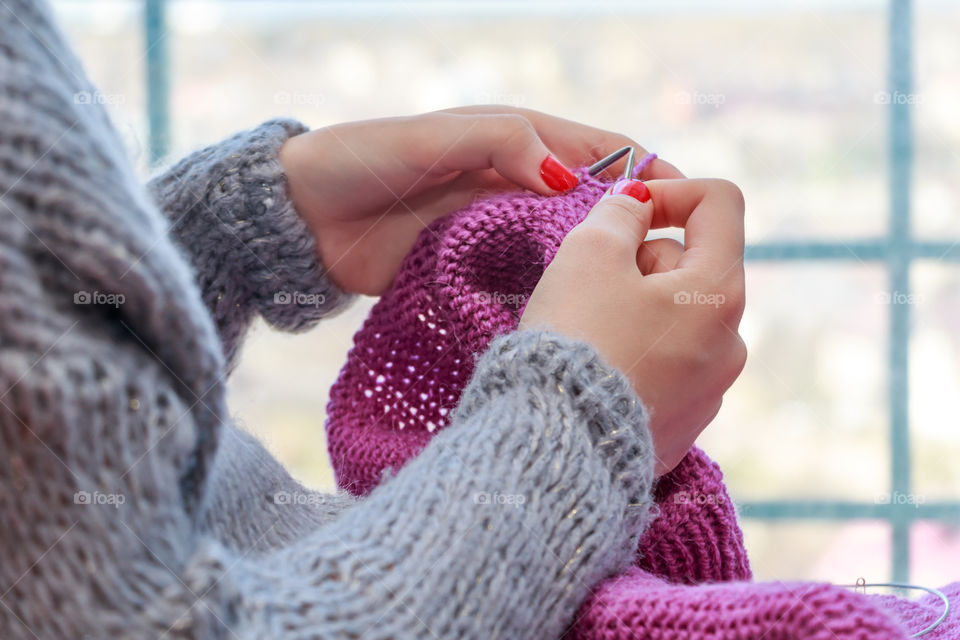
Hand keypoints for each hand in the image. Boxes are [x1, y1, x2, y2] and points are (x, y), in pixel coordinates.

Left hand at [278, 106, 682, 294]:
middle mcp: (517, 186)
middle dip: (632, 230)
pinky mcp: (475, 269)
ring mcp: (498, 231)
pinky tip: (576, 319)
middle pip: (593, 206)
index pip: (602, 152)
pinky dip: (554, 294)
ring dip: (597, 269)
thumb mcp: (440, 137)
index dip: (647, 174)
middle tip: (666, 269)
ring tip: (634, 302)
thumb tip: (571, 179)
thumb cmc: (367, 160)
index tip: (683, 207)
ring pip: (566, 248)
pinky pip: (527, 281)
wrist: (307, 220)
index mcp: (517, 142)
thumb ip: (505, 144)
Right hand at [519, 178, 746, 474]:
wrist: (559, 443)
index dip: (670, 189)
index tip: (624, 208)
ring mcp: (711, 388)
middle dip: (641, 259)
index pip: (720, 203)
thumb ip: (619, 212)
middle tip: (590, 282)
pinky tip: (598, 369)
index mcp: (719, 292)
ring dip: (636, 306)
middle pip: (693, 264)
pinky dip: (635, 353)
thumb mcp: (589, 253)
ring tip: (590, 331)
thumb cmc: (576, 340)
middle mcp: (731, 341)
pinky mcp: (683, 423)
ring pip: (676, 316)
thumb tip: (636, 202)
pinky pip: (666, 364)